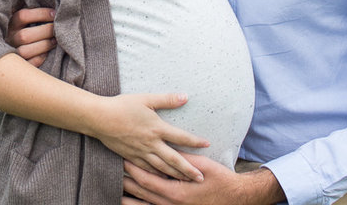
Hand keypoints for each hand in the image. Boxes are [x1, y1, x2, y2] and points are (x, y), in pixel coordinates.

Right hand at [6, 7, 55, 66]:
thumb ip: (31, 13)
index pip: (23, 16)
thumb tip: (52, 6)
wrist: (5, 53)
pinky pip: (28, 64)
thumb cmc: (21, 29)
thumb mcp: (21, 19)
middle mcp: (8, 38)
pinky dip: (39, 58)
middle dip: (45, 31)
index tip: (54, 13)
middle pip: (25, 35)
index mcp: (9, 24)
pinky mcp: (15, 67)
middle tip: (57, 28)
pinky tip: (46, 53)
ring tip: (55, 40)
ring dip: (44, 45)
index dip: (41, 13)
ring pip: (26, 51)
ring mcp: (10, 53)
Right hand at [90, 94, 208, 182]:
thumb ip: (167, 99)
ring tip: (186, 181)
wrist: (100, 118)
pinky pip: (147, 170)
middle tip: (201, 178)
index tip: (207, 144)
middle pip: (174, 159)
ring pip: (162, 167)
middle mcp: (151, 143)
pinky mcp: (131, 157)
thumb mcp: (146, 99)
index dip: (195, 141)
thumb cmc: (122, 106)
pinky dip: (157, 176)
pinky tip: (163, 180)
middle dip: (189, 169)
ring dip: (175, 175)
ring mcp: (140, 152)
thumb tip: (185, 96)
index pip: (181, 137)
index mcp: (156, 128)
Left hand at [122, 156, 283, 204]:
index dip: (132, 169)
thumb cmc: (220, 181)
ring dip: (128, 195)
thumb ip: (182, 158)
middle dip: (125, 181)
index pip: (146, 180)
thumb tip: (166, 147)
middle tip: (111, 169)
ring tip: (113, 187)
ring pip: (143, 204)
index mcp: (175, 192)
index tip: (120, 158)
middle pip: (141, 192)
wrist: (235, 199)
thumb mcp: (202, 166)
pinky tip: (129, 202)